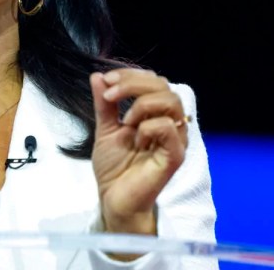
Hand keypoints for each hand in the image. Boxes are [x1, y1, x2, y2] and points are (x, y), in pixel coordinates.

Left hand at [90, 68, 188, 234]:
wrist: (113, 198)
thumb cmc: (114, 167)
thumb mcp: (105, 128)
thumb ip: (104, 104)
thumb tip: (97, 75)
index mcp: (154, 114)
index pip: (154, 81)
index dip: (130, 75)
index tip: (106, 80)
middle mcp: (169, 123)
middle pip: (164, 86)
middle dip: (132, 84)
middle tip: (109, 95)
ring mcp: (174, 139)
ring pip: (171, 102)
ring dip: (141, 104)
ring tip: (124, 120)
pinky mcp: (175, 155)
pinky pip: (169, 128)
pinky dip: (148, 127)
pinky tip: (136, 140)